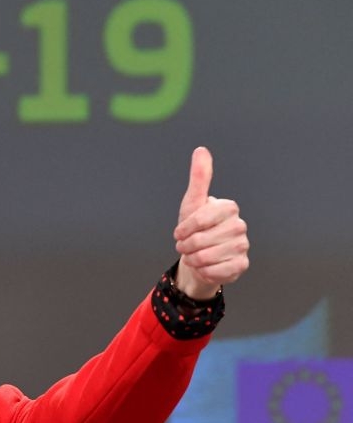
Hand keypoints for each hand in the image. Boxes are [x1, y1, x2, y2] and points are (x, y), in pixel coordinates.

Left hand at [173, 147, 249, 298]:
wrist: (198, 256)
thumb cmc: (195, 228)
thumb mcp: (192, 203)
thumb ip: (199, 178)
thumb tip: (201, 150)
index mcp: (229, 208)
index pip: (199, 219)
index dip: (184, 229)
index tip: (179, 232)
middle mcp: (240, 225)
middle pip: (200, 240)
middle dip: (185, 246)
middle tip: (186, 246)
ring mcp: (243, 246)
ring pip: (206, 257)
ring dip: (192, 259)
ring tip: (194, 255)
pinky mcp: (241, 265)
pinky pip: (216, 272)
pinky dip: (204, 271)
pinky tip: (205, 266)